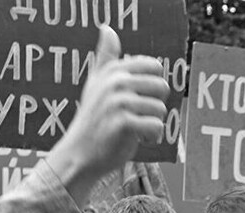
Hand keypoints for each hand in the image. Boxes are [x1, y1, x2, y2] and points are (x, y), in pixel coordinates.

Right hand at [45, 26, 168, 198]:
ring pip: (161, 110)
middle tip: (138, 116)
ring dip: (153, 125)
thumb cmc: (94, 118)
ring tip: (136, 129)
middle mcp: (116, 82)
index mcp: (114, 70)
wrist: (82, 151)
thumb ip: (105, 57)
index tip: (140, 98)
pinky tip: (138, 139)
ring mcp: (119, 102)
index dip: (154, 86)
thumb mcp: (97, 82)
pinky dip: (152, 137)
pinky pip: (157, 126)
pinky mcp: (125, 123)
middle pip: (162, 88)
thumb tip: (108, 28)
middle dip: (155, 106)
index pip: (154, 67)